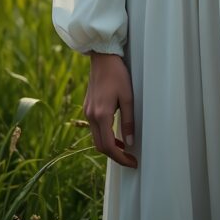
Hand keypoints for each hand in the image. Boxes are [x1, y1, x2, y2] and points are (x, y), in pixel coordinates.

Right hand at [83, 53, 137, 167]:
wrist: (102, 57)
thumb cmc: (117, 74)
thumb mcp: (127, 97)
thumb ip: (128, 121)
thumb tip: (129, 142)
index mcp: (101, 115)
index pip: (108, 146)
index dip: (120, 158)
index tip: (132, 162)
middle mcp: (91, 116)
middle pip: (100, 146)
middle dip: (115, 155)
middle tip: (130, 158)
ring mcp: (87, 112)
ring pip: (96, 138)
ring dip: (109, 146)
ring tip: (124, 148)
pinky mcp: (88, 107)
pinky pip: (94, 128)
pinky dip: (104, 135)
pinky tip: (115, 134)